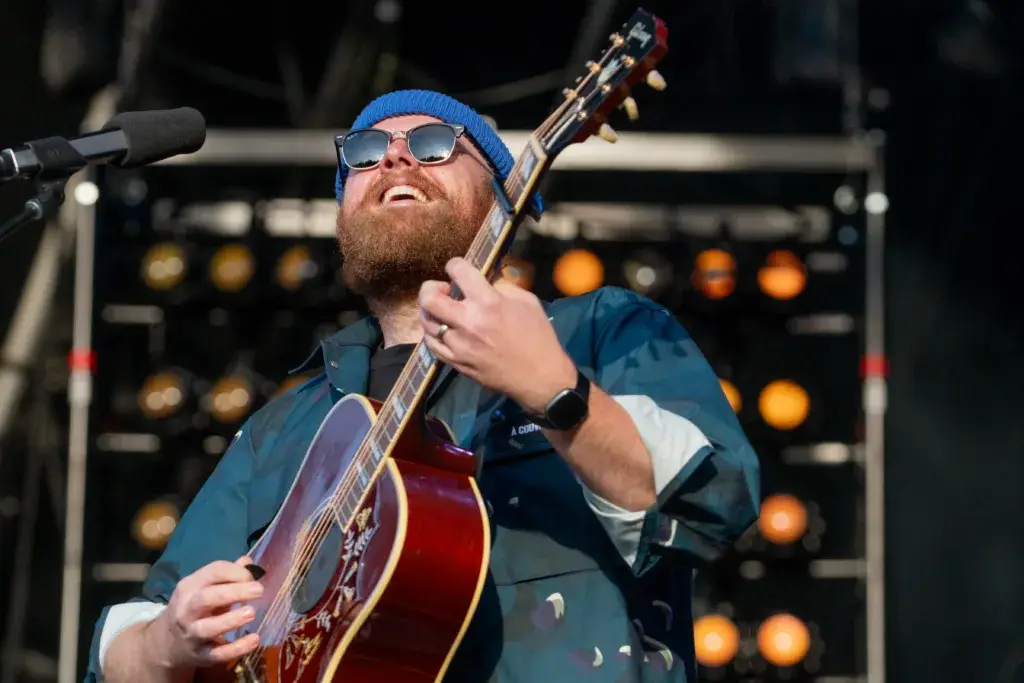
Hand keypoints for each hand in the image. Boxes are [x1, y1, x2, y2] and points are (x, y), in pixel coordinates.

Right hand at [146, 556, 262, 669]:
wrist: (166, 644)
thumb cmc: (193, 609)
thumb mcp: (202, 589)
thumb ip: (225, 576)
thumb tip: (248, 562)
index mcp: (189, 587)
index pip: (213, 572)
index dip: (236, 572)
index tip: (253, 578)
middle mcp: (186, 610)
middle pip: (207, 598)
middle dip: (234, 592)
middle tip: (259, 590)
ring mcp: (192, 635)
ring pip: (209, 628)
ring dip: (231, 620)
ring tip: (252, 613)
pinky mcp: (200, 656)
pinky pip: (218, 654)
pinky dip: (237, 648)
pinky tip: (254, 639)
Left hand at [419, 257, 577, 413]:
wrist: (539, 377)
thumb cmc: (538, 337)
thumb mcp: (528, 302)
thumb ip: (504, 287)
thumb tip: (485, 283)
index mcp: (489, 302)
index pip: (458, 272)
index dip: (454, 265)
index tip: (457, 269)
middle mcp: (468, 321)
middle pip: (429, 298)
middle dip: (430, 288)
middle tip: (443, 290)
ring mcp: (459, 344)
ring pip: (426, 321)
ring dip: (430, 311)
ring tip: (442, 310)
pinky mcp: (456, 362)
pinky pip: (431, 344)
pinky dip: (433, 332)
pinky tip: (443, 329)